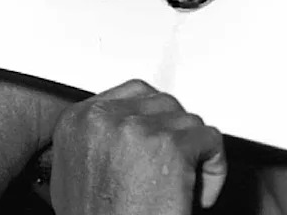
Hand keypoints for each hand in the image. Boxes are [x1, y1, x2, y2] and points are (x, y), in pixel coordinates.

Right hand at [50, 79, 225, 214]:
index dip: (154, 120)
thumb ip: (92, 141)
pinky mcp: (169, 146)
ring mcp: (136, 129)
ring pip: (187, 121)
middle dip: (175, 135)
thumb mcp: (72, 174)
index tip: (162, 140)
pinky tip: (199, 193)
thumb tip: (114, 132)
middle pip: (162, 103)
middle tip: (176, 168)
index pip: (131, 93)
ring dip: (194, 153)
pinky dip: (214, 168)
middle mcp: (103, 119)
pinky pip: (210, 139)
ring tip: (185, 184)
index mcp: (77, 121)